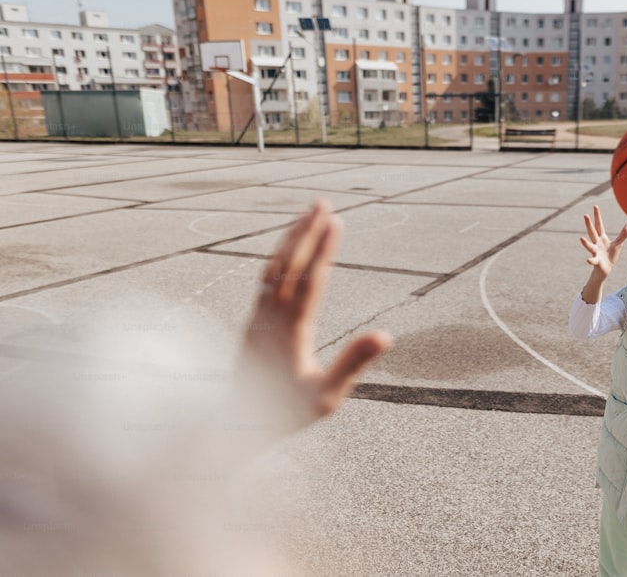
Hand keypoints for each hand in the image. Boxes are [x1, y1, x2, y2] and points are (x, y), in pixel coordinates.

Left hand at [236, 200, 391, 438]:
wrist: (237, 427)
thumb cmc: (286, 415)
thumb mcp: (327, 397)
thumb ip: (353, 363)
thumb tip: (386, 336)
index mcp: (290, 333)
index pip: (310, 281)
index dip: (323, 250)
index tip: (336, 222)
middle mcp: (269, 318)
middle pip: (289, 264)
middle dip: (305, 231)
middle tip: (322, 203)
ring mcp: (258, 317)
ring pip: (273, 267)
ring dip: (291, 238)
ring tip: (308, 213)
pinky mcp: (253, 321)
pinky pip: (266, 278)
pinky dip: (280, 255)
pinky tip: (290, 247)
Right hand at [580, 205, 626, 278]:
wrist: (606, 269)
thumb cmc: (610, 255)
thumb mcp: (618, 244)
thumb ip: (623, 234)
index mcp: (602, 238)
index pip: (599, 225)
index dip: (597, 216)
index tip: (595, 206)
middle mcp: (596, 243)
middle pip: (592, 232)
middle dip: (589, 224)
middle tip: (585, 215)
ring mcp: (595, 252)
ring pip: (590, 246)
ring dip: (585, 243)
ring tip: (581, 239)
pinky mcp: (597, 261)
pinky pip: (593, 260)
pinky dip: (591, 260)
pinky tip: (588, 260)